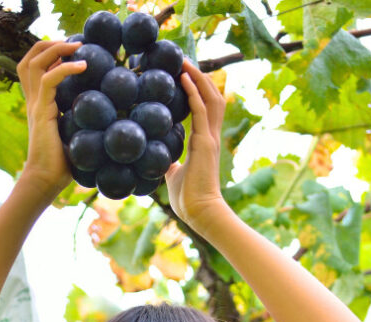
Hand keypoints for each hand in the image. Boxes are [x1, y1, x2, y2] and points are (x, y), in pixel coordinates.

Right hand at [16, 41, 85, 197]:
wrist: (46, 180)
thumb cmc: (62, 164)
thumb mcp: (73, 134)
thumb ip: (81, 119)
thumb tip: (110, 114)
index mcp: (39, 103)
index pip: (35, 67)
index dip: (50, 53)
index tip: (73, 50)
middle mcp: (34, 100)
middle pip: (29, 59)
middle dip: (49, 44)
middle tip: (74, 43)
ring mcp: (35, 104)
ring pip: (34, 62)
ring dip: (56, 49)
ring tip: (77, 46)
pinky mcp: (41, 112)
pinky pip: (49, 79)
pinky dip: (65, 67)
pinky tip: (83, 65)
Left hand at [164, 60, 227, 226]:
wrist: (199, 212)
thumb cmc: (188, 198)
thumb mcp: (174, 176)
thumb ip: (170, 163)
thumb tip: (158, 157)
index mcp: (204, 142)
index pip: (204, 108)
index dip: (198, 90)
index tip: (185, 75)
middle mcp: (210, 135)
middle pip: (212, 96)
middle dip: (200, 77)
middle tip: (184, 61)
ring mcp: (210, 137)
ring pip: (210, 97)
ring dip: (198, 78)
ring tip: (184, 62)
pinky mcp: (205, 142)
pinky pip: (201, 110)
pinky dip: (193, 92)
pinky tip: (184, 78)